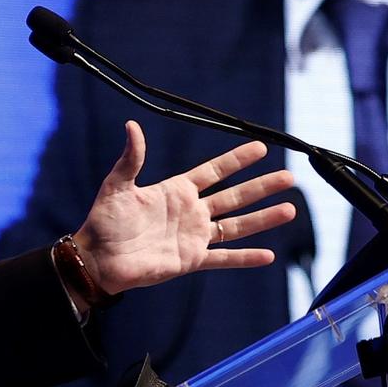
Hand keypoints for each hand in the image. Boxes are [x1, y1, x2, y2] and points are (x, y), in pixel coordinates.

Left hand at [72, 121, 298, 295]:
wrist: (97, 259)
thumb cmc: (104, 221)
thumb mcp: (117, 185)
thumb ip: (132, 158)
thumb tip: (132, 125)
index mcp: (176, 190)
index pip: (214, 171)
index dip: (237, 160)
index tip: (260, 147)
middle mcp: (191, 212)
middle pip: (235, 196)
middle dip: (262, 187)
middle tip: (290, 177)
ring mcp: (194, 237)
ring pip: (237, 226)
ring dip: (263, 218)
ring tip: (290, 209)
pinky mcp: (191, 260)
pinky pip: (224, 258)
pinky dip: (245, 258)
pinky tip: (268, 255)